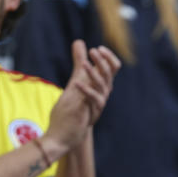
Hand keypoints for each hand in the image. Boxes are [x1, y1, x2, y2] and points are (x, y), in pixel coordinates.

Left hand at [42, 41, 120, 157]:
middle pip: (109, 75)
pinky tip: (76, 84)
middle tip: (94, 51)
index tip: (98, 49)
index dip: (108, 58)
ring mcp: (98, 104)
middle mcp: (103, 94)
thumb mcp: (75, 81)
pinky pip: (93, 100)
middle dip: (103, 62)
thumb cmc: (71, 109)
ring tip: (84, 63)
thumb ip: (79, 63)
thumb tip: (79, 42)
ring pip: (103, 86)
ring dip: (94, 74)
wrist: (64, 134)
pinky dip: (85, 90)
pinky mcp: (91, 113)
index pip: (112, 69)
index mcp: (101, 86)